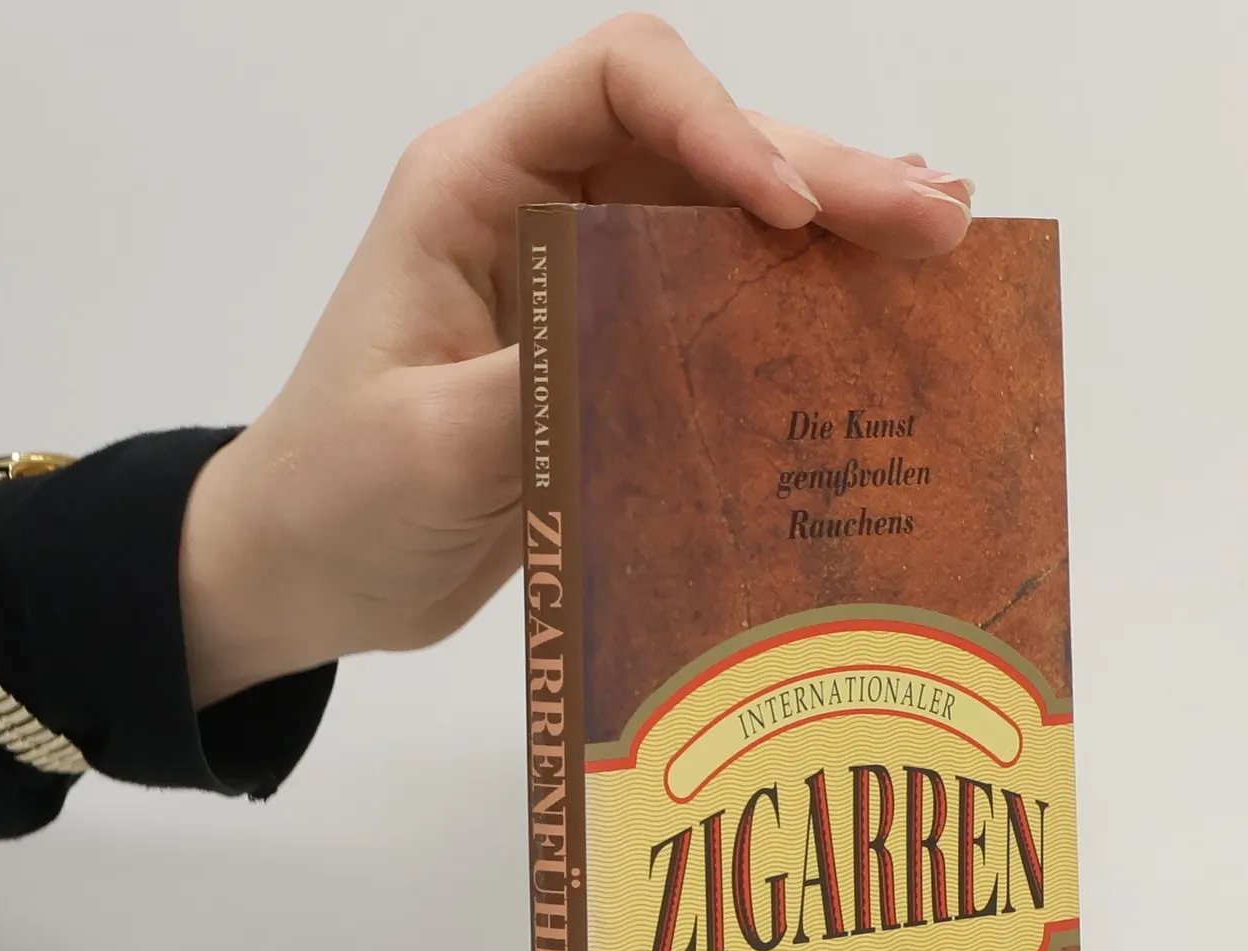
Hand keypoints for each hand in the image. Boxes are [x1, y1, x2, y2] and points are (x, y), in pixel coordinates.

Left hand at [178, 13, 974, 706]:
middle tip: (939, 225)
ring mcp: (584, 277)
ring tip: (942, 247)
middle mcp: (542, 207)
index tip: (790, 213)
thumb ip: (550, 382)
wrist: (304, 568)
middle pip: (702, 145)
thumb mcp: (432, 447)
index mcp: (477, 187)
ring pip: (727, 217)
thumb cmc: (336, 494)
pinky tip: (876, 298)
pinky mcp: (613, 350)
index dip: (722, 126)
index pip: (620, 84)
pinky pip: (720, 302)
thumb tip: (680, 347)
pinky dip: (801, 301)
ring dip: (834, 230)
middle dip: (824, 178)